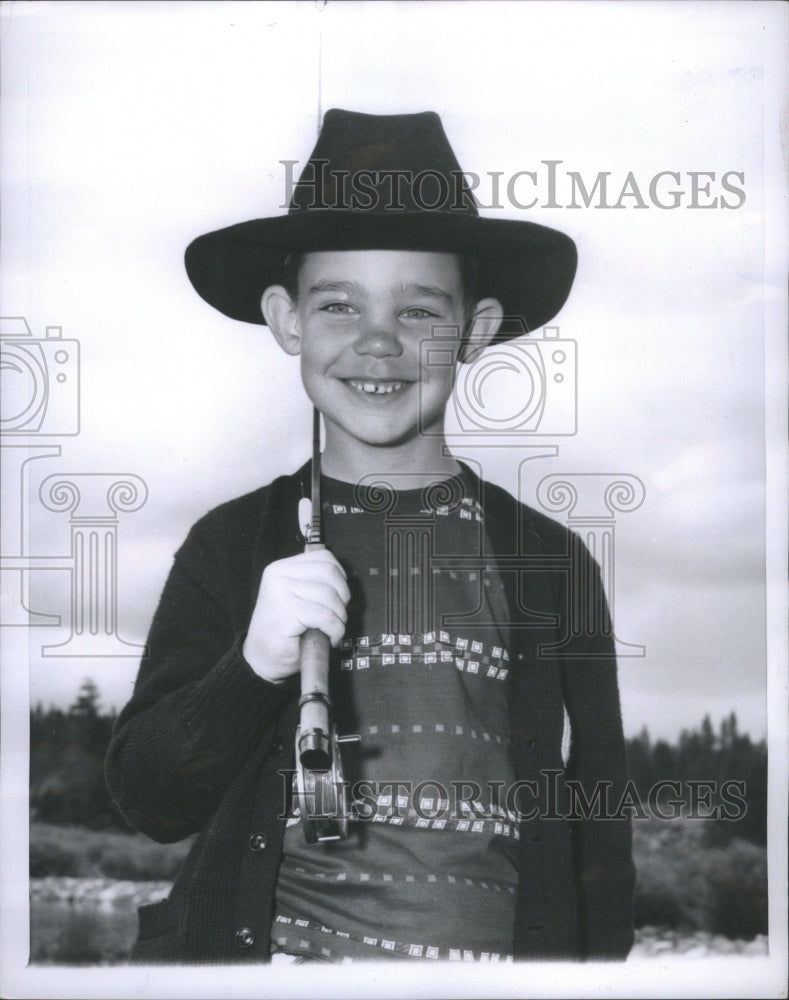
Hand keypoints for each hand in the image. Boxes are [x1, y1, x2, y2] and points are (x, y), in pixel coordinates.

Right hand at [242, 549, 349, 682]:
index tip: (340, 596)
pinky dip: (336, 630)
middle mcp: (279, 576)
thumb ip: (314, 583)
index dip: (340, 578)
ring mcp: (281, 592)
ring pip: (330, 595)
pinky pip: (326, 616)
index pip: (324, 558)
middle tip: (338, 614)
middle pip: (330, 572)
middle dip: (342, 596)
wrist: (261, 659)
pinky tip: (330, 638)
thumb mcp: (297, 598)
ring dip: (339, 617)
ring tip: (332, 629)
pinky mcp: (287, 611)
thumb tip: (344, 580)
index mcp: (282, 568)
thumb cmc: (282, 633)